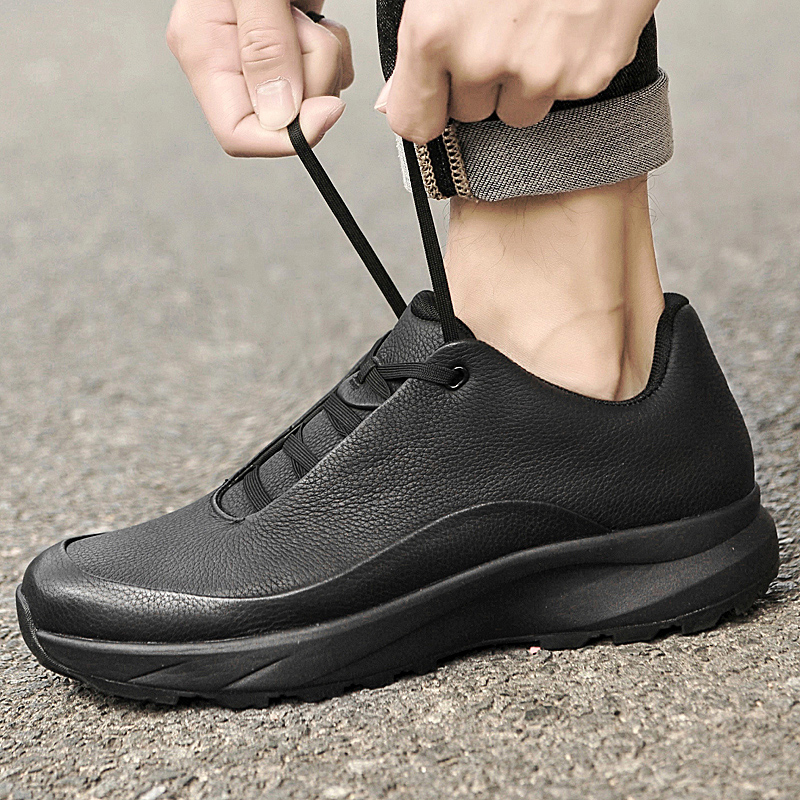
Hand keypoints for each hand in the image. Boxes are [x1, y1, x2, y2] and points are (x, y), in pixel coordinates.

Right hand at [167, 0, 353, 156]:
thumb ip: (265, 47)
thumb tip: (279, 118)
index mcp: (205, 50)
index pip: (237, 133)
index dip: (285, 137)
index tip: (325, 111)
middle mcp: (230, 60)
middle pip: (281, 117)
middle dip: (312, 81)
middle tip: (309, 29)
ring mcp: (260, 54)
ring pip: (307, 98)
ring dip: (326, 61)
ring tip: (310, 15)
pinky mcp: (289, 46)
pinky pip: (323, 77)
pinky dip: (334, 52)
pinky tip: (320, 20)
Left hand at [376, 0, 658, 142]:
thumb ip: (420, 40)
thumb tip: (395, 99)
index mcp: (436, 30)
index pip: (414, 122)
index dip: (425, 108)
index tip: (433, 99)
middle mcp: (485, 60)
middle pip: (469, 113)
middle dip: (479, 83)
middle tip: (499, 30)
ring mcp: (541, 74)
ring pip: (518, 111)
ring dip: (522, 83)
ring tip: (536, 25)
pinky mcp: (587, 77)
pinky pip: (564, 95)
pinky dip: (565, 68)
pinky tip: (568, 24)